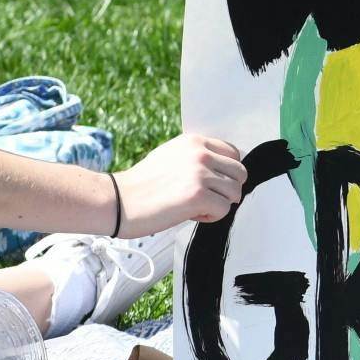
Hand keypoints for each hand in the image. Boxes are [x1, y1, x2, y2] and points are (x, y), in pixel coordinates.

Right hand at [115, 134, 247, 235]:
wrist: (118, 201)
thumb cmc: (141, 184)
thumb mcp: (171, 156)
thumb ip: (197, 158)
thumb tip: (222, 170)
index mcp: (195, 141)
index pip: (234, 153)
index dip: (226, 173)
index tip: (212, 183)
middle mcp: (201, 154)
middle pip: (240, 174)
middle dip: (226, 190)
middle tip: (205, 198)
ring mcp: (201, 174)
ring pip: (235, 193)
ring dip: (219, 204)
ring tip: (195, 206)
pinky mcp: (199, 196)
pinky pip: (224, 210)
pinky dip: (211, 217)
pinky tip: (190, 214)